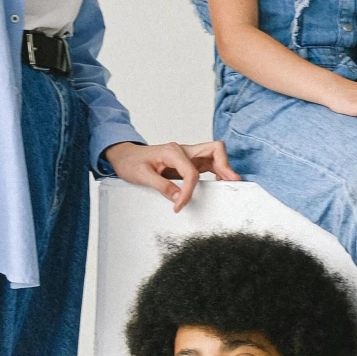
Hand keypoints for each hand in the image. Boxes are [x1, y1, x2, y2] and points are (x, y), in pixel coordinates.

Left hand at [105, 138, 239, 209]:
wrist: (125, 156)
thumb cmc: (131, 162)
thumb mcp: (142, 176)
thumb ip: (162, 186)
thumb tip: (179, 198)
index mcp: (172, 152)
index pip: (191, 172)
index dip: (189, 191)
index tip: (180, 206)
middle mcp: (183, 150)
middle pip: (214, 150)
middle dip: (225, 166)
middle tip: (232, 183)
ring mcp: (187, 154)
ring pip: (214, 155)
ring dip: (224, 168)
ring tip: (231, 183)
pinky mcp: (188, 161)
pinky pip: (208, 163)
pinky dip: (217, 170)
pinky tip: (219, 181)